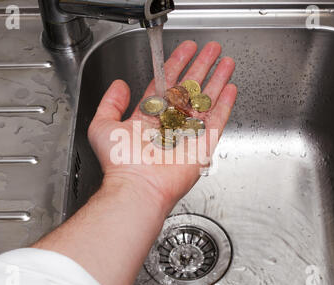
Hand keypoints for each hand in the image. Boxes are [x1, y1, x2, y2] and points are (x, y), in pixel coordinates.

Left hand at [88, 41, 236, 211]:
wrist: (138, 186)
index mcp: (150, 116)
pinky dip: (225, 104)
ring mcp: (188, 132)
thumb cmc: (120, 162)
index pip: (166, 83)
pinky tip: (230, 88)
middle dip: (201, 66)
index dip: (176, 64)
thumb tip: (119, 85)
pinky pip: (217, 120)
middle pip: (190, 88)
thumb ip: (110, 103)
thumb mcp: (103, 125)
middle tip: (212, 49)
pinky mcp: (204, 144)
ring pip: (206, 100)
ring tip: (225, 61)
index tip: (186, 49)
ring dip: (216, 79)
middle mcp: (170, 122)